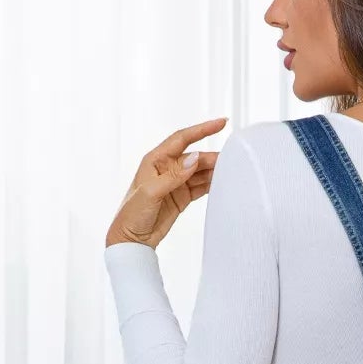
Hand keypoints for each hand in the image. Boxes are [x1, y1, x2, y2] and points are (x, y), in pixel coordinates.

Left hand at [105, 116, 227, 248]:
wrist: (131, 240)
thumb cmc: (132, 214)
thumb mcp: (151, 192)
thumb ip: (173, 176)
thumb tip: (194, 159)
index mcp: (155, 160)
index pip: (182, 139)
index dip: (202, 130)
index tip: (221, 123)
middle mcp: (167, 168)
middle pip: (195, 157)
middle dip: (212, 157)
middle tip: (232, 160)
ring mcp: (176, 183)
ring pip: (200, 172)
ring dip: (214, 171)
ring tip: (231, 172)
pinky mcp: (181, 197)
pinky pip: (200, 187)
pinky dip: (212, 185)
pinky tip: (223, 183)